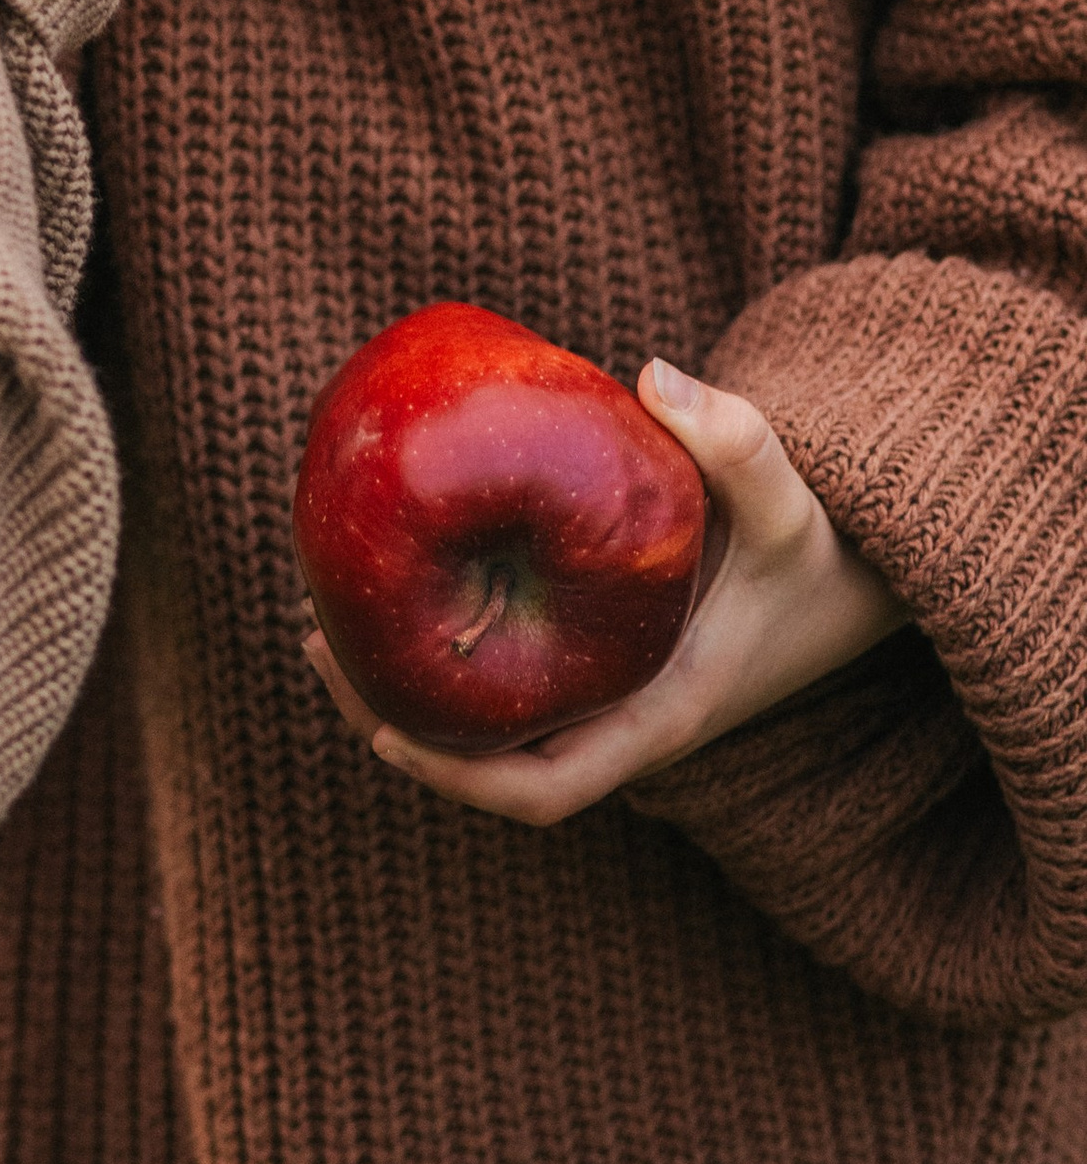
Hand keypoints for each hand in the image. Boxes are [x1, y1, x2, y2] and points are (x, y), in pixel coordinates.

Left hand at [300, 358, 911, 826]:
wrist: (850, 577)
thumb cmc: (817, 548)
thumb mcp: (790, 498)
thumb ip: (738, 440)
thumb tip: (654, 374)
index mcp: (659, 715)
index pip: (545, 790)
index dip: (458, 779)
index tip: (381, 733)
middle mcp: (619, 721)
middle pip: (487, 764)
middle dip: (393, 721)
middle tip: (314, 637)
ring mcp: (603, 697)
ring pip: (484, 724)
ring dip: (401, 686)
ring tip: (321, 614)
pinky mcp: (593, 663)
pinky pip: (501, 680)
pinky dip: (438, 651)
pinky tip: (383, 586)